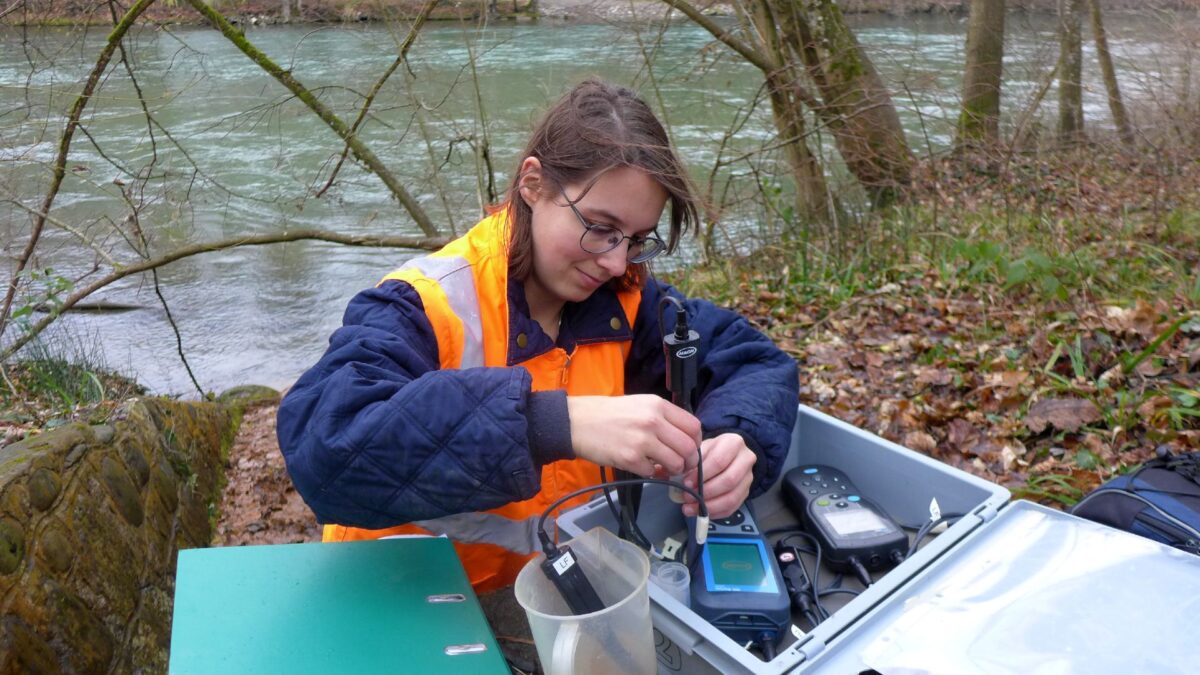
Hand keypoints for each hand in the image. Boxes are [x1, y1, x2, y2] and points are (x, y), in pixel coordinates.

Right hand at [567, 395, 701, 476]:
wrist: (577, 422)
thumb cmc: (608, 414)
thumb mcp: (640, 404)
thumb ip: (663, 417)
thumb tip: (684, 437)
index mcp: (658, 405)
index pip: (693, 426)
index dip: (696, 441)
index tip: (690, 448)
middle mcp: (653, 421)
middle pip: (689, 447)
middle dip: (689, 461)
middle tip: (681, 465)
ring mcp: (642, 441)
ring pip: (675, 463)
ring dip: (672, 470)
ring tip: (663, 468)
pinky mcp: (630, 459)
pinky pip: (653, 472)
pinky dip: (651, 474)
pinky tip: (643, 467)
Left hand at [681, 433, 755, 519]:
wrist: (728, 454)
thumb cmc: (711, 451)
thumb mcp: (702, 448)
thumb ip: (691, 461)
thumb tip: (677, 478)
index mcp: (734, 443)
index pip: (718, 461)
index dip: (701, 475)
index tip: (686, 483)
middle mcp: (746, 459)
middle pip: (729, 481)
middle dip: (706, 492)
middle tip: (688, 497)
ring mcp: (748, 478)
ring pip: (732, 497)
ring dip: (709, 506)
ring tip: (691, 508)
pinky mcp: (746, 492)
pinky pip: (732, 508)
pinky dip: (715, 512)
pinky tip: (701, 512)